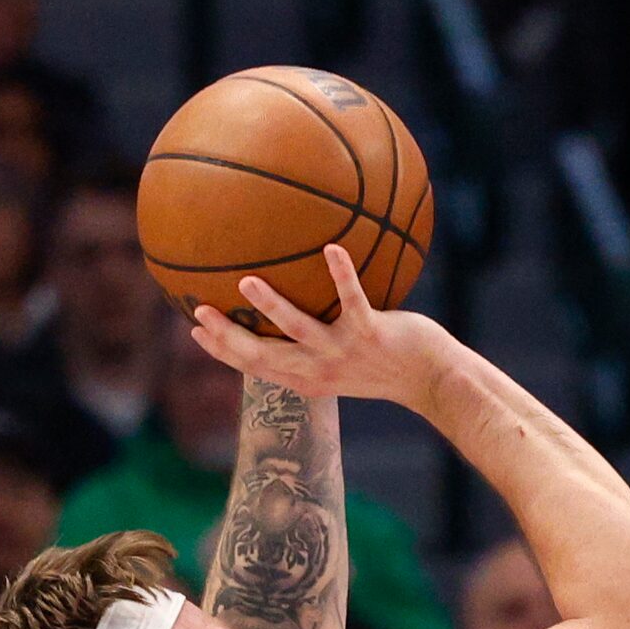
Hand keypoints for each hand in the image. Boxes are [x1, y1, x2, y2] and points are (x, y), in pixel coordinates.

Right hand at [187, 244, 450, 409]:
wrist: (433, 380)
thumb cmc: (388, 364)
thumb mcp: (345, 359)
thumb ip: (316, 339)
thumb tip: (295, 303)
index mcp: (309, 378)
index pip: (256, 366)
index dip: (224, 351)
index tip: (196, 330)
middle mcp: (321, 369)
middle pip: (264, 356)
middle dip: (229, 337)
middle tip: (200, 311)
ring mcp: (345, 353)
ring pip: (301, 330)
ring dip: (272, 307)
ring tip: (247, 283)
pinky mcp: (372, 335)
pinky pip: (353, 300)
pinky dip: (342, 275)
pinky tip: (331, 248)